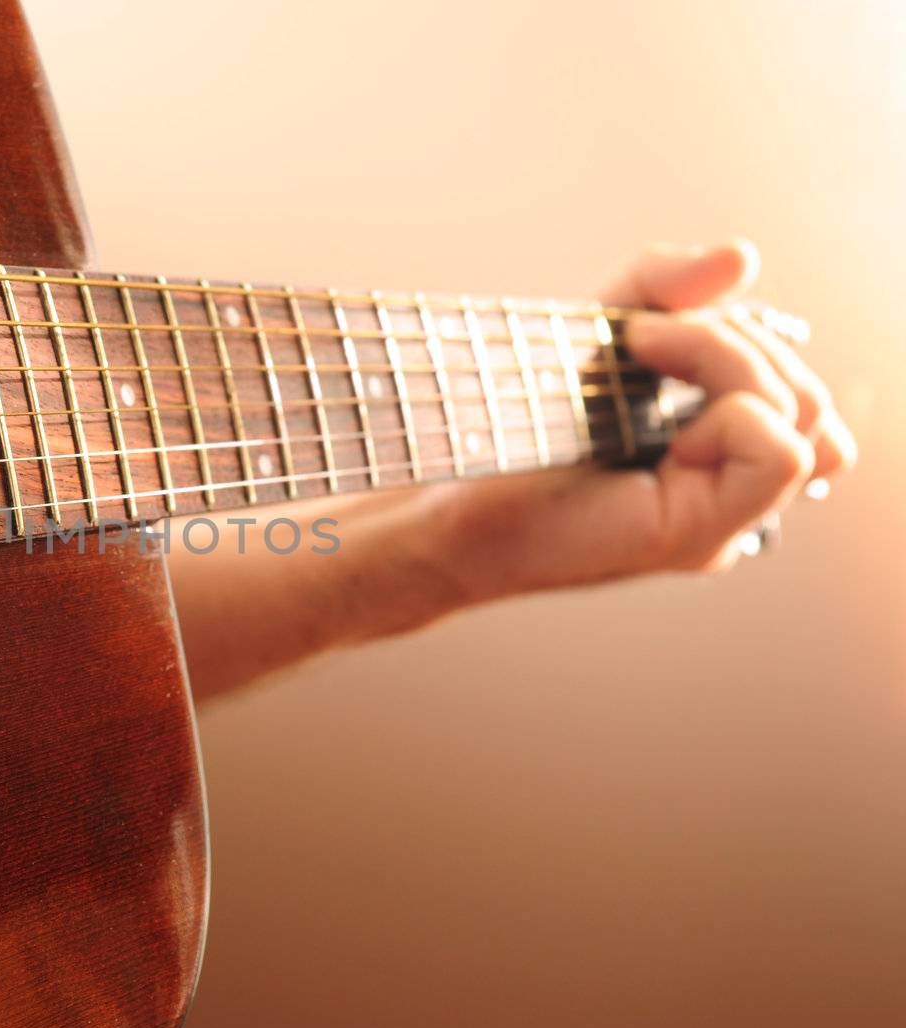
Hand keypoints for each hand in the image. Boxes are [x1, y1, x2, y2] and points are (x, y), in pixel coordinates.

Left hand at [429, 241, 856, 601]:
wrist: (451, 499)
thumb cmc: (515, 427)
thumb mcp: (596, 333)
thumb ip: (663, 286)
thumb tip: (742, 257)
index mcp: (716, 449)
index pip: (798, 389)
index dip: (746, 338)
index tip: (648, 329)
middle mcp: (728, 489)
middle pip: (809, 397)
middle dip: (734, 340)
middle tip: (637, 339)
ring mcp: (721, 519)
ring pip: (808, 417)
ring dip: (730, 360)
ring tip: (641, 356)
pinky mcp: (698, 535)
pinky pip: (781, 455)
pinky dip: (730, 406)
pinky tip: (660, 415)